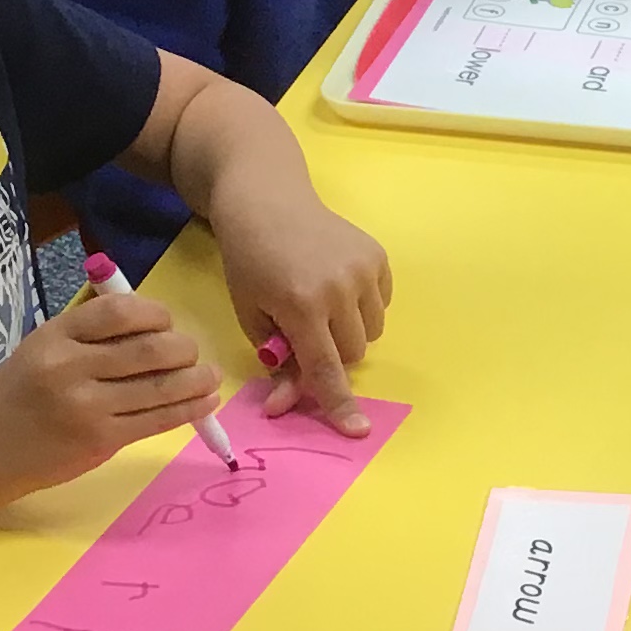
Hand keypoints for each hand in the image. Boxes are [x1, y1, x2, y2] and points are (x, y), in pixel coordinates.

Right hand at [0, 294, 222, 494]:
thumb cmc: (20, 392)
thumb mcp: (44, 346)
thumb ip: (92, 333)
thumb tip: (157, 323)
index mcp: (58, 334)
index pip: (121, 311)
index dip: (156, 314)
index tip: (166, 322)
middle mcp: (71, 366)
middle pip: (151, 348)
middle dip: (184, 348)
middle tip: (191, 353)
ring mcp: (86, 406)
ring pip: (162, 386)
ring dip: (197, 380)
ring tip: (210, 377)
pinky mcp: (100, 440)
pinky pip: (157, 420)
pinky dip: (190, 409)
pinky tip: (205, 403)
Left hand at [214, 192, 393, 434]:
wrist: (268, 199)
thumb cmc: (248, 258)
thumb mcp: (251, 313)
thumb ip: (274, 359)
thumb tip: (287, 404)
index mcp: (301, 304)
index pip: (325, 367)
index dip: (339, 404)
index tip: (358, 431)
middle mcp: (339, 287)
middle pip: (353, 354)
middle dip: (331, 356)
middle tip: (306, 335)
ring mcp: (364, 269)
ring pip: (372, 332)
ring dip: (349, 333)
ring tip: (321, 307)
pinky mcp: (378, 256)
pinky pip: (381, 304)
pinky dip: (362, 307)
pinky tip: (335, 285)